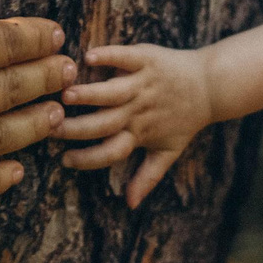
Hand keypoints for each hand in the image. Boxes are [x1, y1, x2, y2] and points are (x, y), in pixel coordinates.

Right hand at [0, 0, 74, 214]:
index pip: (8, 44)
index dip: (37, 37)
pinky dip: (2, 177)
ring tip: (56, 115)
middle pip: (15, 90)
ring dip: (37, 124)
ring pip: (7, 138)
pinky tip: (15, 170)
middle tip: (69, 72)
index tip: (55, 34)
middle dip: (48, 77)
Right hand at [54, 43, 214, 205]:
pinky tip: (89, 58)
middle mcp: (139, 110)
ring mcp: (143, 84)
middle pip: (105, 123)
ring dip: (89, 95)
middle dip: (77, 128)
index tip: (65, 160)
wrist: (211, 86)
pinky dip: (109, 57)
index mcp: (140, 133)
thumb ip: (148, 177)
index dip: (89, 159)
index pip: (111, 151)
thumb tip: (131, 205)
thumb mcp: (169, 151)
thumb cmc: (185, 121)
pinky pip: (126, 58)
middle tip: (51, 128)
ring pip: (112, 92)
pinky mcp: (147, 60)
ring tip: (65, 96)